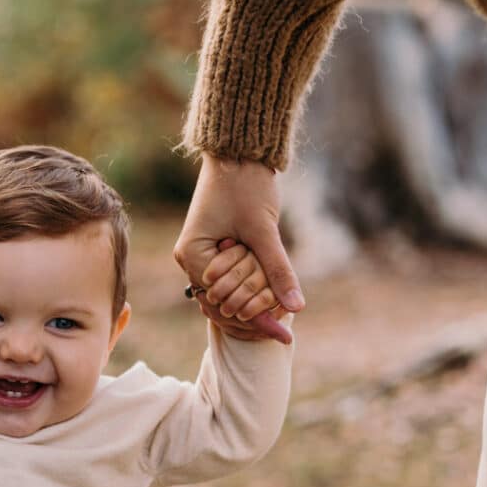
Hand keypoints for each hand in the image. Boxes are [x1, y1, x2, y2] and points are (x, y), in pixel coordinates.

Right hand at [174, 154, 302, 342]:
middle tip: (286, 334)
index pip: (221, 301)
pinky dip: (252, 287)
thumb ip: (278, 269)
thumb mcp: (264, 230)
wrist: (239, 152)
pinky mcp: (216, 246)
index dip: (253, 319)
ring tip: (283, 322)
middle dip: (253, 316)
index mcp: (193, 255)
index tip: (283, 334)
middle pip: (222, 303)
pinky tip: (275, 299)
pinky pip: (232, 278)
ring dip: (253, 302)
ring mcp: (202, 253)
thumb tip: (295, 306)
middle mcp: (191, 258)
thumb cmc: (246, 185)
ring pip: (229, 292)